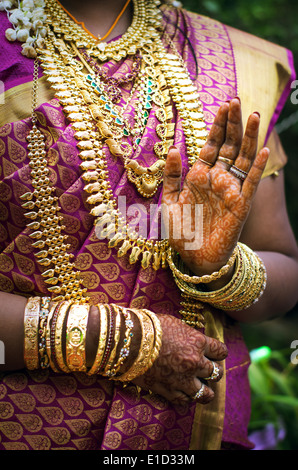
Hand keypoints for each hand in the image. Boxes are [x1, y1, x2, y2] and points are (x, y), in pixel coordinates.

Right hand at [133, 314, 227, 404]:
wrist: (129, 341)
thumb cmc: (150, 327)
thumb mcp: (175, 325)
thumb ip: (189, 335)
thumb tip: (194, 340)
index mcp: (198, 342)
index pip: (221, 351)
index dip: (218, 352)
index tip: (214, 353)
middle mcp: (195, 362)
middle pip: (216, 372)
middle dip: (213, 370)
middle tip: (206, 369)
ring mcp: (183, 379)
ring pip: (206, 394)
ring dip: (205, 390)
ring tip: (201, 387)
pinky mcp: (169, 391)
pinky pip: (185, 400)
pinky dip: (186, 397)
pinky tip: (183, 392)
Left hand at [162, 98, 269, 275]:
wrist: (194, 258)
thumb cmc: (182, 231)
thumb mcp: (169, 201)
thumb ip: (171, 176)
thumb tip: (174, 148)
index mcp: (200, 176)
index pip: (211, 145)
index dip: (217, 126)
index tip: (222, 105)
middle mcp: (217, 179)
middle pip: (228, 146)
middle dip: (232, 124)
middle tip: (236, 101)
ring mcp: (231, 189)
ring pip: (242, 158)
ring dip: (248, 138)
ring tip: (253, 115)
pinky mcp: (241, 204)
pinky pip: (251, 183)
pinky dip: (257, 167)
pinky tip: (262, 150)